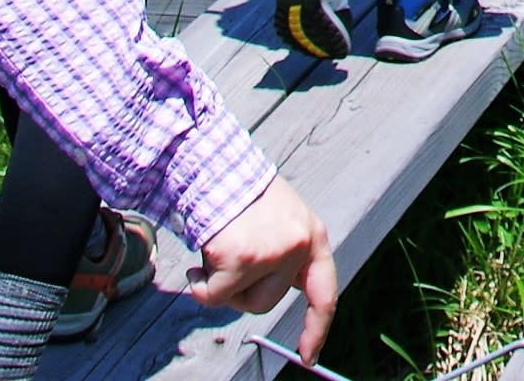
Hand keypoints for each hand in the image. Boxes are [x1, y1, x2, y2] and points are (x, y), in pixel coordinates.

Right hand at [189, 174, 337, 322]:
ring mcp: (270, 253)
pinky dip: (200, 283)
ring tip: (220, 248)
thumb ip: (286, 255)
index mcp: (312, 236)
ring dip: (222, 285)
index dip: (317, 328)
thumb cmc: (243, 196)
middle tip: (232, 260)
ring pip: (241, 301)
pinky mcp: (240, 258)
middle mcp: (298, 245)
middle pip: (267, 302)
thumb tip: (268, 297)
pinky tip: (199, 256)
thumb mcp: (282, 220)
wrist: (214, 166)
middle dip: (242, 292)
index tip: (308, 357)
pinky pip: (215, 295)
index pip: (324, 293)